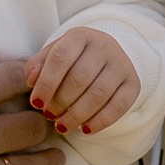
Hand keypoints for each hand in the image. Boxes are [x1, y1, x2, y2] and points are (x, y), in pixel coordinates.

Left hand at [27, 23, 141, 136]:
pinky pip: (118, 106)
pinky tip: (85, 130)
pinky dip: (100, 121)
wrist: (105, 57)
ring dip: (77, 115)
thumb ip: (37, 66)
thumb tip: (31, 80)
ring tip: (63, 126)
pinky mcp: (133, 83)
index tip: (36, 103)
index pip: (60, 58)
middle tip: (49, 115)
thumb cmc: (71, 59)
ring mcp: (122, 64)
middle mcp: (104, 45)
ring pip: (98, 94)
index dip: (46, 83)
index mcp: (80, 35)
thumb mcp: (52, 56)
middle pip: (79, 78)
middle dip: (61, 102)